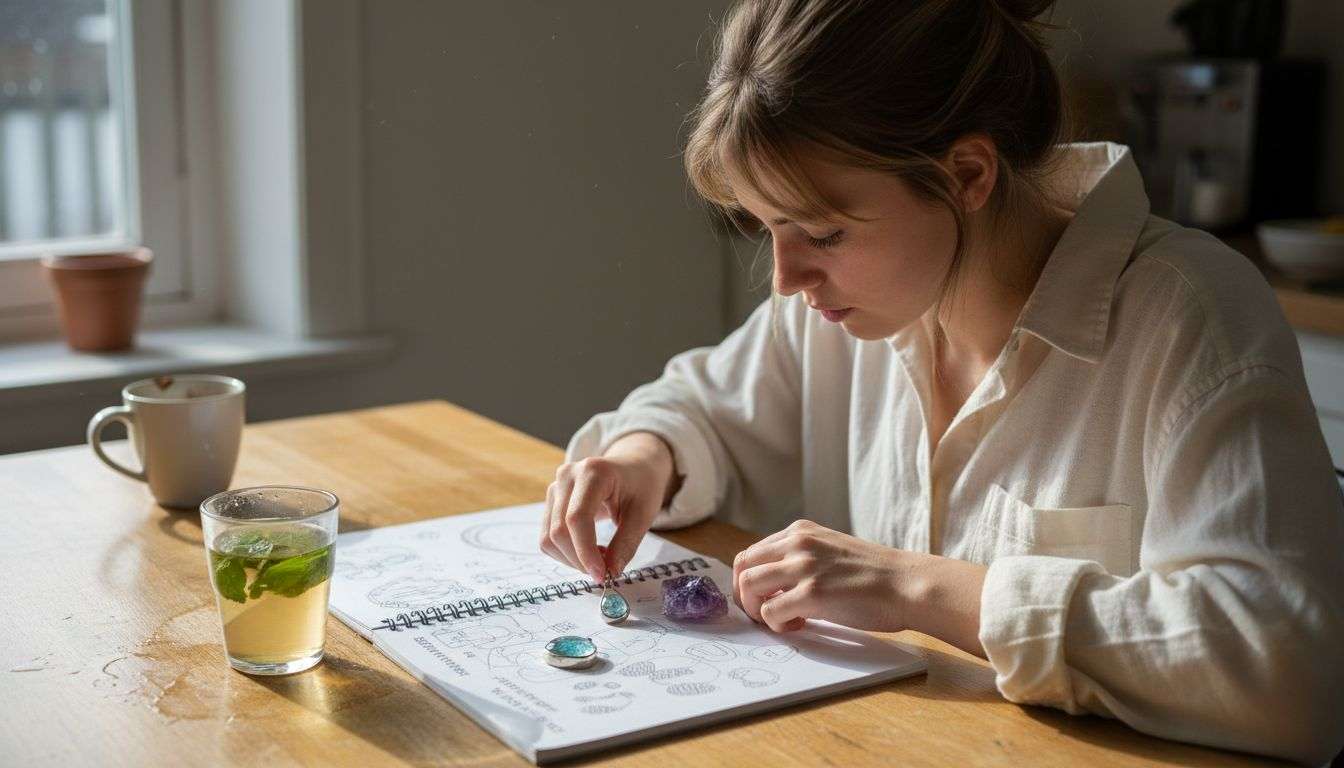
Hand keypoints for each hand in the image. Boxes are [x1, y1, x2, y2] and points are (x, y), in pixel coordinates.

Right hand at [540, 432, 678, 582]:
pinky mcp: (551, 500)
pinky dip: (565, 553)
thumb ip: (626, 543)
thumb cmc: (641, 486)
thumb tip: (610, 572)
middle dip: (580, 560)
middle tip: (605, 571)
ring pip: (549, 537)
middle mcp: (567, 476)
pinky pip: (547, 537)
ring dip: (572, 559)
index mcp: (593, 472)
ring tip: (600, 557)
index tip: (602, 575)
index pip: (577, 518)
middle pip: (559, 530)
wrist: (634, 467)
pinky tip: (588, 548)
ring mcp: (555, 487)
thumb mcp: (644, 514)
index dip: (585, 551)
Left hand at [733, 519, 907, 632]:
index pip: (751, 553)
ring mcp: (803, 566)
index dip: (749, 581)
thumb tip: (770, 586)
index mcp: (800, 531)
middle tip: (764, 613)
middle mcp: (797, 543)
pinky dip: (777, 624)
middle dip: (745, 595)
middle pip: (742, 567)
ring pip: (749, 587)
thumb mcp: (830, 550)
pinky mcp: (812, 593)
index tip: (764, 598)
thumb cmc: (874, 575)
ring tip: (783, 619)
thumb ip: (801, 559)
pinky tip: (800, 625)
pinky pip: (770, 611)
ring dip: (757, 610)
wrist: (907, 584)